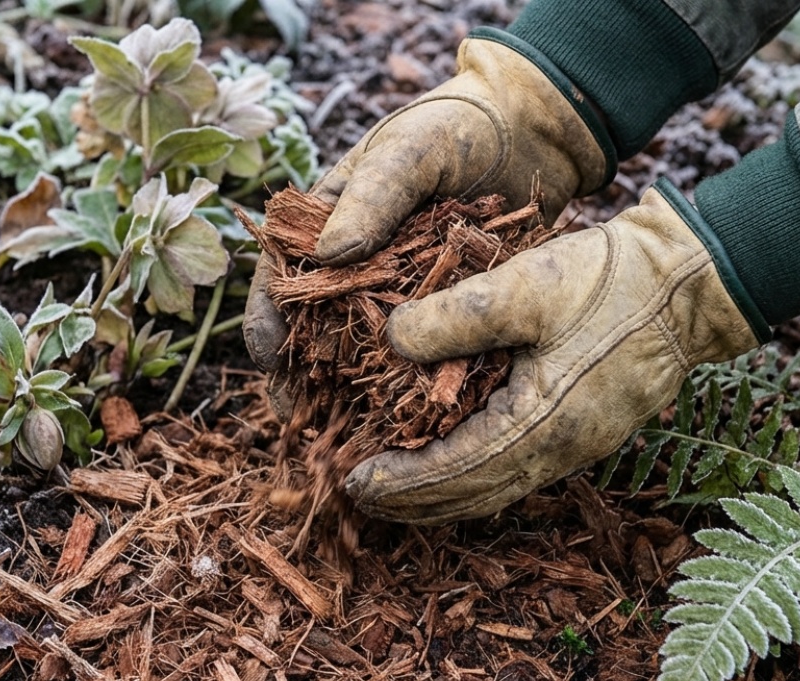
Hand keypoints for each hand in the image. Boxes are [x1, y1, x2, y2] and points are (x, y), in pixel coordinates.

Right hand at [244, 35, 612, 385]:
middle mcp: (356, 267)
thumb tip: (331, 256)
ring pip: (363, 353)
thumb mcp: (409, 150)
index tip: (267, 361)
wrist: (531, 132)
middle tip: (298, 419)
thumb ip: (373, 196)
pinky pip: (421, 353)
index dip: (268, 322)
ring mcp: (399, 293)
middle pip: (313, 331)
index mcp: (326, 225)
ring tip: (344, 434)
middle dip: (301, 378)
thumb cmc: (457, 127)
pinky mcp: (443, 310)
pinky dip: (409, 384)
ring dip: (350, 394)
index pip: (281, 280)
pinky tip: (407, 418)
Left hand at [344, 185, 766, 523]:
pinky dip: (474, 477)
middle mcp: (561, 450)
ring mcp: (578, 445)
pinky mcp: (586, 430)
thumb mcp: (526, 284)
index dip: (403, 481)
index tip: (356, 480)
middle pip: (475, 497)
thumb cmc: (613, 281)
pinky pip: (517, 471)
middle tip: (361, 496)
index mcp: (543, 424)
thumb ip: (455, 315)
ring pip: (496, 490)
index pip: (457, 472)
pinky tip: (451, 460)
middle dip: (415, 502)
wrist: (692, 282)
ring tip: (396, 489)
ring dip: (442, 495)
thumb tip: (392, 339)